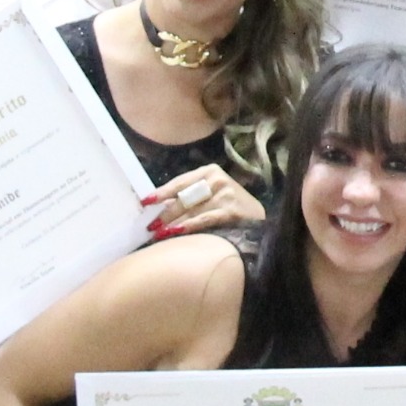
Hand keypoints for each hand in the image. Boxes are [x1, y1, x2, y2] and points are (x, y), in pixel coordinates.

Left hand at [142, 166, 262, 237]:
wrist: (260, 223)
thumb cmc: (231, 208)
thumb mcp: (213, 193)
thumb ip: (191, 196)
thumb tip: (160, 206)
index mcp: (209, 171)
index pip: (179, 182)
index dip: (161, 193)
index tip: (145, 202)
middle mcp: (216, 179)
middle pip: (183, 198)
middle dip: (165, 213)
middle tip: (150, 226)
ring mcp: (225, 194)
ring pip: (190, 211)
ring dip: (172, 223)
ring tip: (158, 233)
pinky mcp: (231, 210)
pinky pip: (203, 220)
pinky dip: (188, 227)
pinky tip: (176, 234)